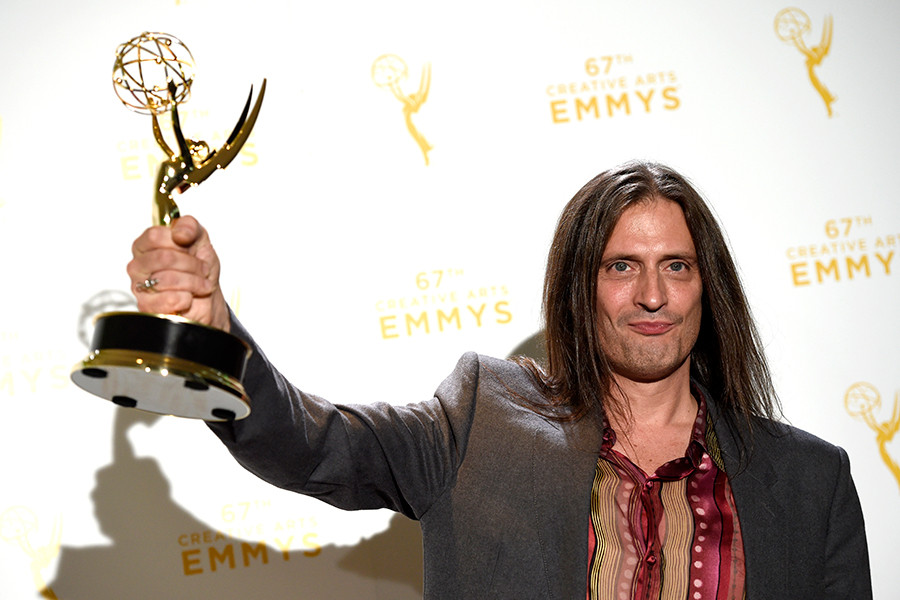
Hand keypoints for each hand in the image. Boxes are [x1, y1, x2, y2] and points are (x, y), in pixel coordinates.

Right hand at [126, 216, 230, 331]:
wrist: (208, 299)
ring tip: (200, 284)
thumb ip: (190, 226)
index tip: (191, 248)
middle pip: (163, 257)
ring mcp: (139, 287)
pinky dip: (187, 298)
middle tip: (202, 269)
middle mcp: (138, 265)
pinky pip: (170, 299)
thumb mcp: (201, 240)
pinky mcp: (147, 307)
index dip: (179, 242)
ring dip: (194, 282)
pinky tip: (189, 297)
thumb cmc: (199, 270)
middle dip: (192, 264)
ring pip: (168, 278)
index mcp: (146, 245)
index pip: (154, 236)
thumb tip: (180, 232)